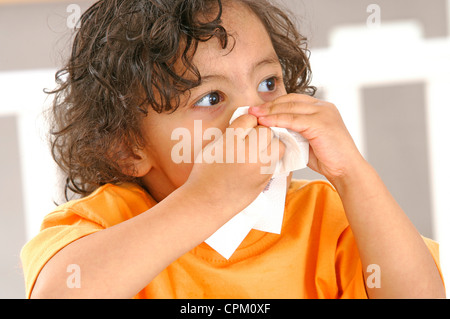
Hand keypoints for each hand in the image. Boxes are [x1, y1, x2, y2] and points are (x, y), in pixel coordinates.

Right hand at [184, 113, 284, 214]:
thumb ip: (230, 133)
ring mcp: (259, 167)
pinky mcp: (265, 178)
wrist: (206, 203)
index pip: (249, 118)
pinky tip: (258, 161)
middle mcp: (247, 152)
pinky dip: (270, 157)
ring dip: (270, 144)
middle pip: (266, 130)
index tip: (243, 127)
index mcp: (230, 141)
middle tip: (251, 138)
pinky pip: (276, 160)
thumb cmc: (204, 174)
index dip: (247, 121)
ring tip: (259, 149)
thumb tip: (246, 122)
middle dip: (260, 131)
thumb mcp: (211, 147)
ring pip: (278, 145)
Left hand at [248, 93, 364, 183]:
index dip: (274, 104)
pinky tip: (264, 122)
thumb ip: (295, 131)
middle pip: (290, 100)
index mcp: (322, 108)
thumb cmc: (327, 159)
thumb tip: (273, 129)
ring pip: (290, 108)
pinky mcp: (321, 123)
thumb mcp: (308, 139)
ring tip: (254, 115)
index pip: (293, 100)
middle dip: (269, 105)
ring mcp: (323, 113)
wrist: (346, 170)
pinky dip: (277, 120)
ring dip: (269, 111)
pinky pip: (293, 119)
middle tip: (251, 110)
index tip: (258, 110)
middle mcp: (324, 107)